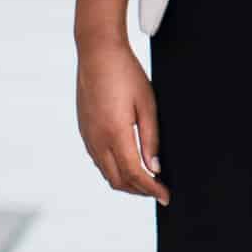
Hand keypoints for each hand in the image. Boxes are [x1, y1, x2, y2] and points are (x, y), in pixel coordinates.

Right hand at [76, 41, 166, 203]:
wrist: (97, 54)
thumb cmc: (126, 74)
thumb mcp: (147, 104)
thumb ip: (151, 138)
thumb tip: (155, 168)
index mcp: (115, 134)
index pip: (135, 174)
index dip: (152, 189)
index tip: (166, 196)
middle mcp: (97, 140)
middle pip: (118, 180)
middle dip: (139, 191)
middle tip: (159, 191)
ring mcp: (88, 137)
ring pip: (106, 173)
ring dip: (126, 182)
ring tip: (146, 181)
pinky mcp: (84, 132)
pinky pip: (99, 161)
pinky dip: (114, 170)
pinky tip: (127, 164)